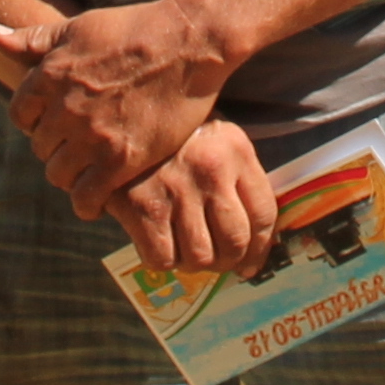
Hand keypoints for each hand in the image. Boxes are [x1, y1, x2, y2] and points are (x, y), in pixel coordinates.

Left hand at [4, 0, 238, 215]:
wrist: (189, 43)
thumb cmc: (135, 27)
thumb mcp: (77, 26)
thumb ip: (32, 39)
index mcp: (49, 75)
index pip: (20, 115)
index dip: (36, 121)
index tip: (56, 124)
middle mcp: (65, 109)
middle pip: (40, 147)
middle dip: (56, 148)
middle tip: (78, 149)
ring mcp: (92, 137)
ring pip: (59, 175)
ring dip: (70, 176)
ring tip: (88, 172)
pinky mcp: (122, 160)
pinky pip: (87, 196)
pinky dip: (87, 204)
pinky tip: (97, 201)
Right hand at [109, 118, 279, 276]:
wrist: (120, 121)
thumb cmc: (176, 139)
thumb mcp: (216, 142)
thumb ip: (238, 182)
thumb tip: (253, 245)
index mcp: (236, 151)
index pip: (264, 214)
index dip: (260, 249)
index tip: (251, 263)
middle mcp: (210, 170)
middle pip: (235, 242)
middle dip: (228, 262)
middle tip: (217, 261)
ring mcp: (176, 189)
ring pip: (200, 256)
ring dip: (195, 263)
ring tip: (186, 251)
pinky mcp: (141, 206)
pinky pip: (163, 258)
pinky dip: (163, 260)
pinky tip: (159, 244)